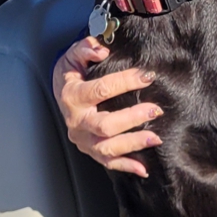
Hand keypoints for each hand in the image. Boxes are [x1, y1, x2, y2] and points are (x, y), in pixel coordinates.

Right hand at [52, 37, 162, 176]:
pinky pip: (108, 163)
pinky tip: (144, 168)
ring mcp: (83, 140)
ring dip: (133, 143)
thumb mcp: (73, 57)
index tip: (148, 76)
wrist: (60, 95)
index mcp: (72, 97)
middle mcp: (77, 122)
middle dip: (133, 118)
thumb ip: (85, 48)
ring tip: (156, 138)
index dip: (126, 82)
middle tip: (156, 110)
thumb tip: (101, 50)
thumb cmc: (72, 75)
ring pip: (107, 147)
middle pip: (105, 125)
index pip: (101, 90)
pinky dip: (126, 167)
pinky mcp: (91, 151)